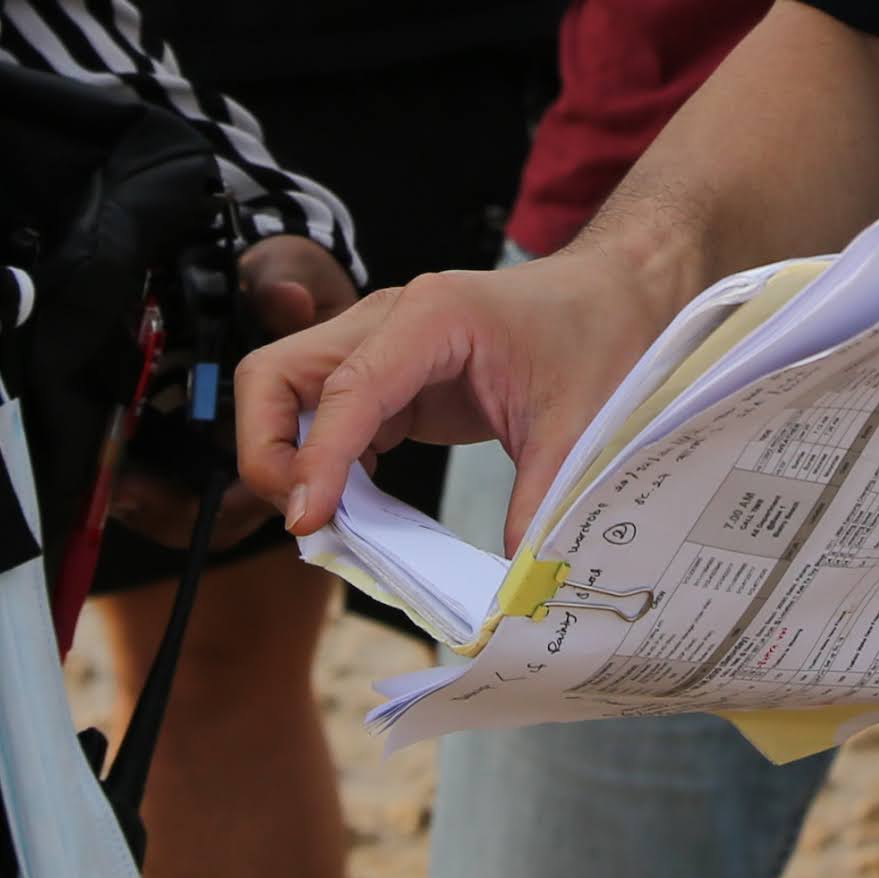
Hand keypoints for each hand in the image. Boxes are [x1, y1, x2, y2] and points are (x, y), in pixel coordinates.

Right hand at [237, 245, 686, 549]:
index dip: (315, 458)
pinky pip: (326, 422)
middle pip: (274, 376)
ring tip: (330, 527)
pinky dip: (324, 468)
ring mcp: (378, 347)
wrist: (612, 296)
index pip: (344, 388)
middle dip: (266, 451)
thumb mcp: (576, 424)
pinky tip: (355, 514)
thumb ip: (540, 499)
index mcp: (431, 316)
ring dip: (289, 462)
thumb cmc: (596, 336)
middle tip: (305, 520)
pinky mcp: (387, 379)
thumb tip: (515, 581)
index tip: (306, 521)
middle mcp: (386, 322)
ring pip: (286, 396)